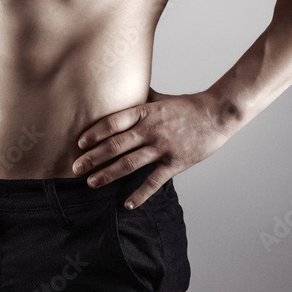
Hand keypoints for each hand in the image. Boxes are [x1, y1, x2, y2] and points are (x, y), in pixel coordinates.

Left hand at [72, 88, 229, 208]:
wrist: (216, 114)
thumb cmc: (186, 106)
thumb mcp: (160, 98)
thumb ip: (140, 97)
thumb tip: (121, 87)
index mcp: (145, 112)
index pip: (113, 122)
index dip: (94, 133)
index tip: (80, 143)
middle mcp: (150, 129)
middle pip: (116, 145)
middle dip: (93, 157)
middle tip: (75, 167)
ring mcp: (162, 147)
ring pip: (129, 163)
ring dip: (108, 174)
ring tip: (91, 183)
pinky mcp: (175, 163)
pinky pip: (154, 182)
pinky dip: (140, 194)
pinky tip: (126, 204)